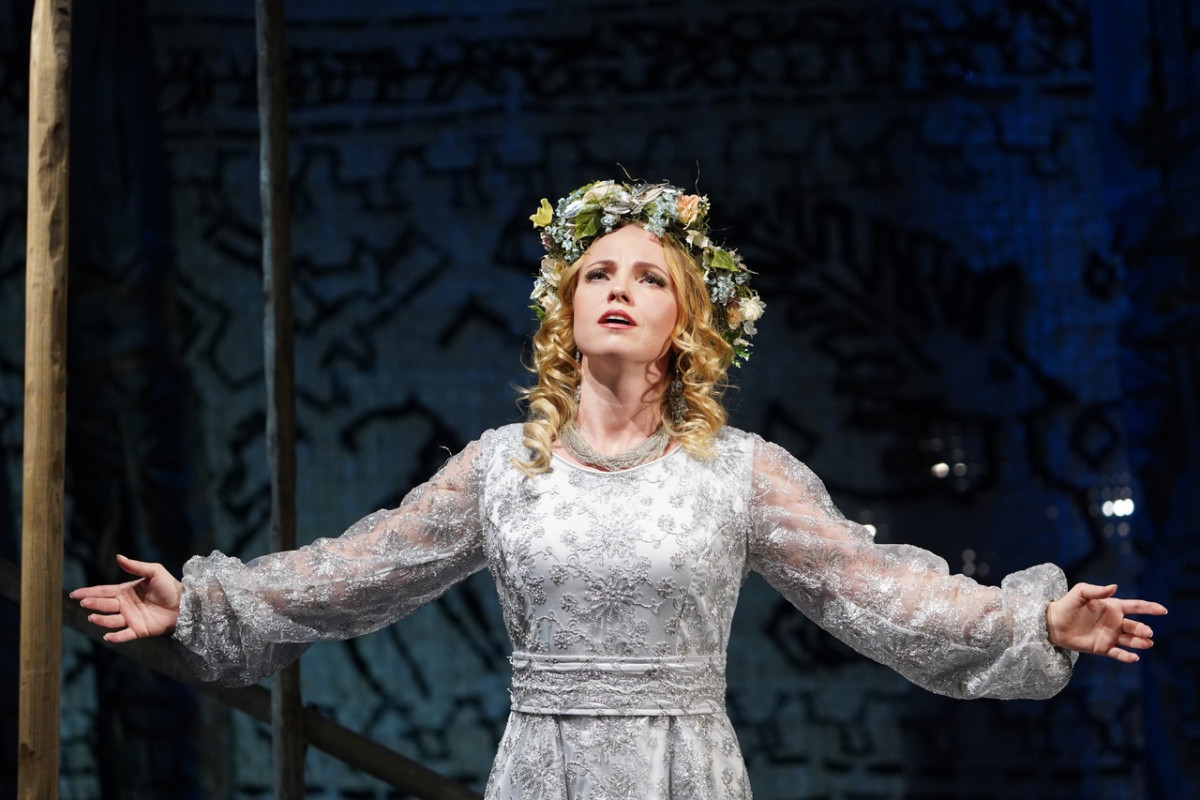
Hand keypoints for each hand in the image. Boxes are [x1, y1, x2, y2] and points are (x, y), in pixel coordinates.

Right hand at [69, 555, 183, 642]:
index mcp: (126, 591)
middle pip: (104, 604)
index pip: (103, 592)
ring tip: (92, 616)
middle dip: (93, 603)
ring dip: (101, 619)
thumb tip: (118, 556)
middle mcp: (125, 605)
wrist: (185, 602)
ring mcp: (131, 618)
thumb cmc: (170, 586)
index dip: (88, 592)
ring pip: (111, 620)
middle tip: (84, 602)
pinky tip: (108, 636)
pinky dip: (116, 637)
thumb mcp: (154, 571)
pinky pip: (124, 635)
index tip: (74, 594)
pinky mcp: (139, 630)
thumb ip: (136, 566)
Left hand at [1045, 582, 1167, 662]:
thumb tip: (1115, 587)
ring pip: (1131, 640)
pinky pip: (1118, 653)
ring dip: (1140, 642)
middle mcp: (1115, 622)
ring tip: (1146, 643)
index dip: (1150, 608)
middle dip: (1143, 630)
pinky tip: (1134, 657)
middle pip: (1135, 626)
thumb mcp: (1080, 593)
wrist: (1052, 623)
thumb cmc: (1067, 605)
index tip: (1163, 610)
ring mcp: (1110, 636)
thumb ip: (1097, 590)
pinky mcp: (1102, 648)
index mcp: (1112, 607)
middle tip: (1147, 632)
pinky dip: (1127, 656)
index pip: (1135, 607)